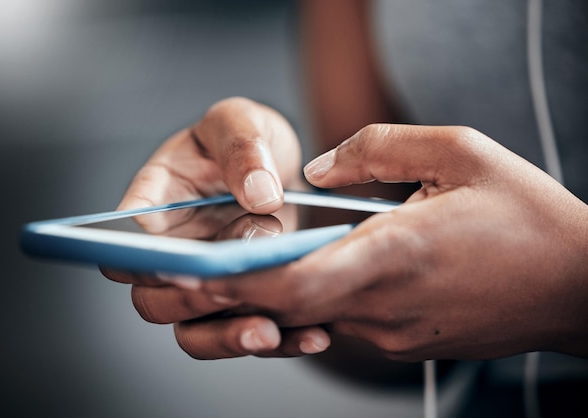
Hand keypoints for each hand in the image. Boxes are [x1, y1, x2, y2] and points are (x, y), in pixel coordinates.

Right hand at [102, 97, 331, 357]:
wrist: (281, 167)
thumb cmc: (244, 139)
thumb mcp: (241, 121)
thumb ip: (243, 148)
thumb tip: (259, 195)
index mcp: (154, 204)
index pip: (122, 241)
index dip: (133, 257)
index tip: (168, 257)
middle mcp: (173, 252)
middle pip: (152, 299)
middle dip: (189, 298)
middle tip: (230, 285)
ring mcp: (206, 282)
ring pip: (194, 332)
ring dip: (228, 337)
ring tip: (268, 331)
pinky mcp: (243, 302)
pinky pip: (247, 335)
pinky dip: (279, 343)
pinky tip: (313, 335)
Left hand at [163, 124, 587, 360]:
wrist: (578, 284)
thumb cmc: (526, 216)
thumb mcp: (459, 151)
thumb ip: (376, 149)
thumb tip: (316, 169)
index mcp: (395, 255)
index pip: (292, 285)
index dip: (234, 282)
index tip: (189, 272)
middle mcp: (384, 306)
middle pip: (286, 309)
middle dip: (233, 292)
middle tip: (189, 271)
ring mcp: (393, 333)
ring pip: (311, 318)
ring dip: (271, 297)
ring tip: (237, 269)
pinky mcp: (403, 342)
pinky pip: (343, 322)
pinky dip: (313, 303)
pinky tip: (306, 277)